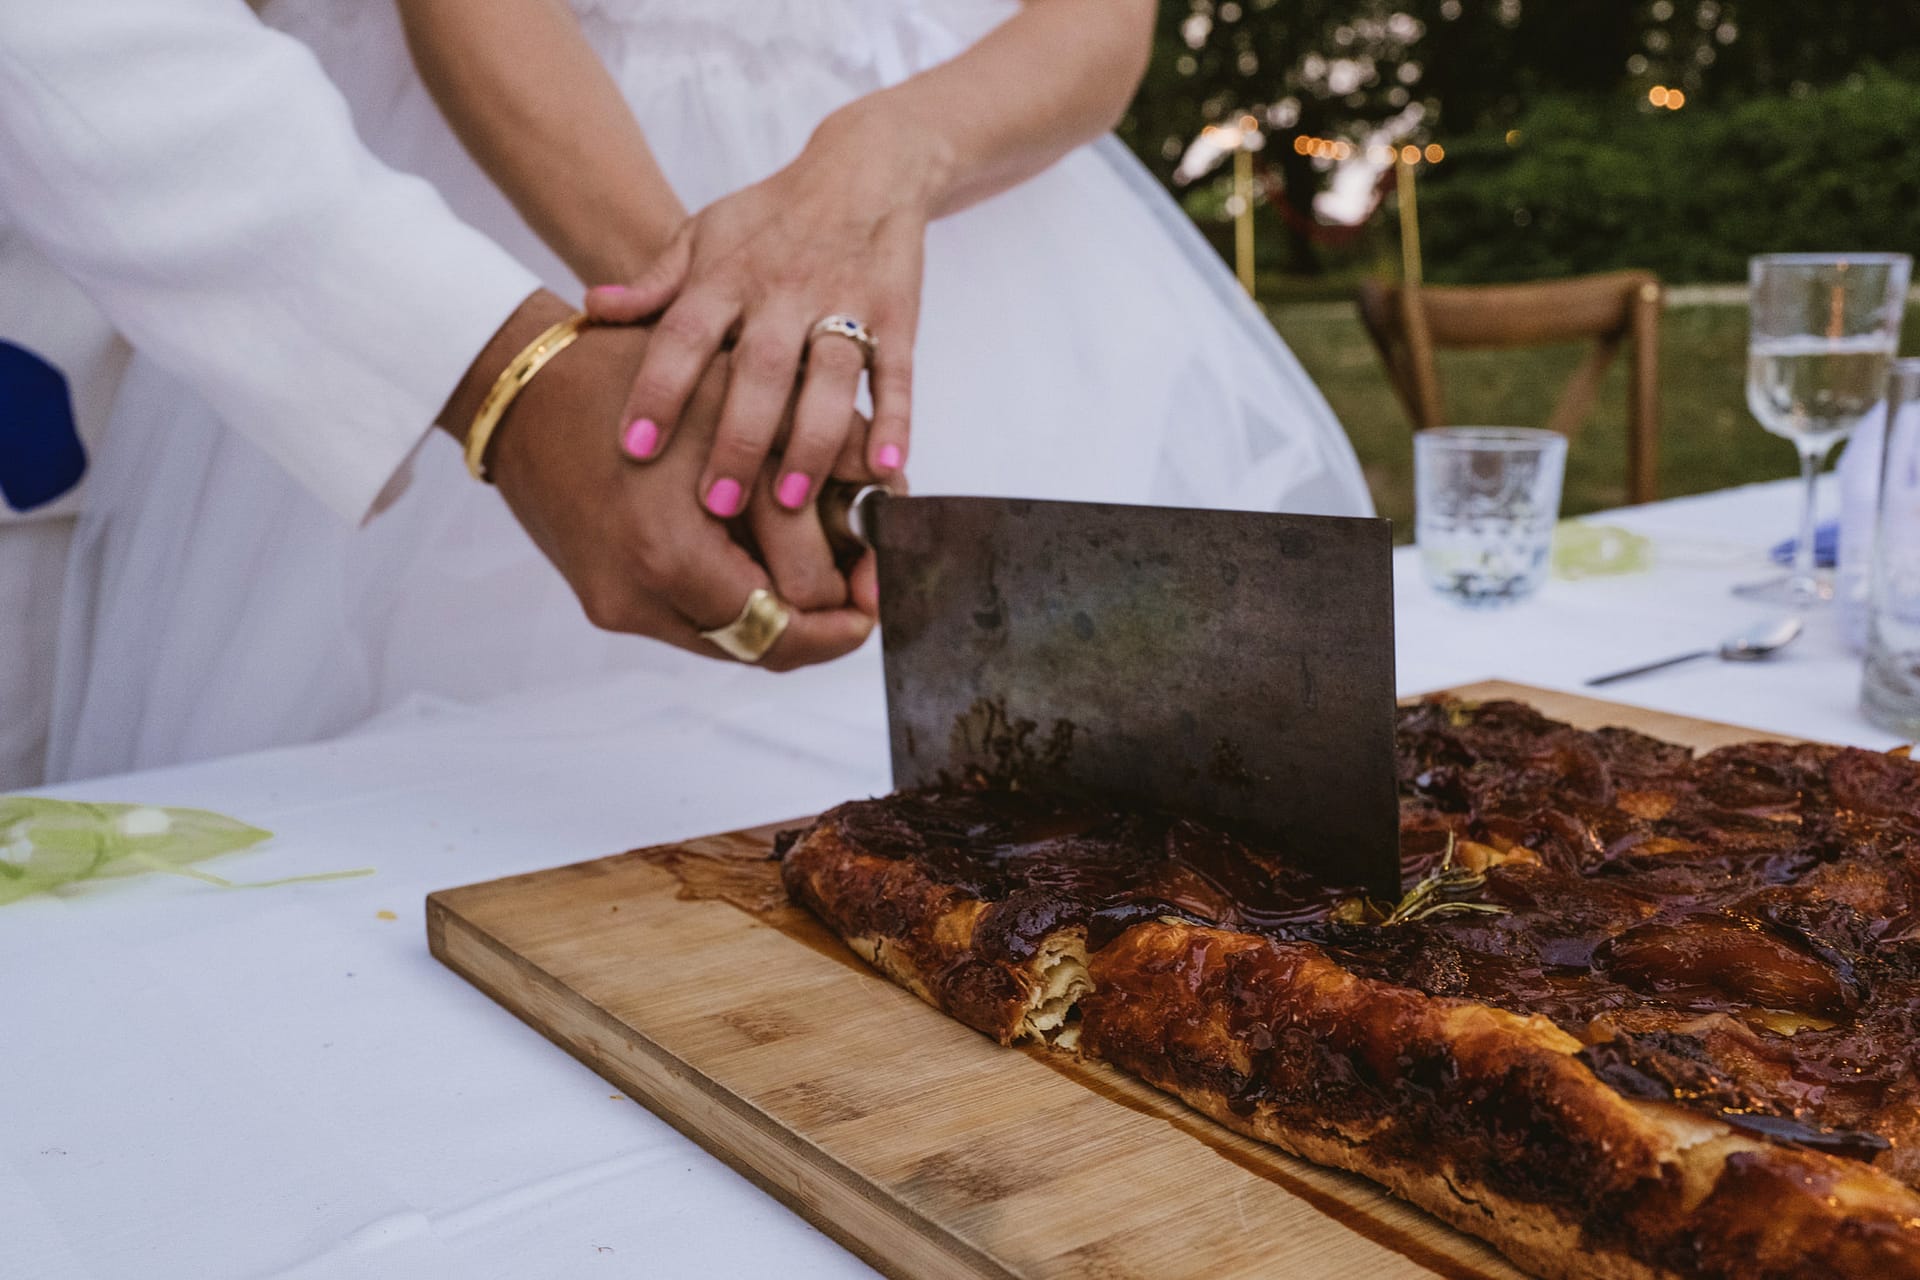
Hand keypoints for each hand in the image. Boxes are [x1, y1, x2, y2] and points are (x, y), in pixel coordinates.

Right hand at [443, 292, 873, 669]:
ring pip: (730, 641)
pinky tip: (759, 555)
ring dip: (778, 609)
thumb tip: (895, 492)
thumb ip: (824, 448)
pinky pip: (691, 622)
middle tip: (860, 575)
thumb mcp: (743, 398)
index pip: (786, 628)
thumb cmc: (632, 374)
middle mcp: (640, 596)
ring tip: (820, 563)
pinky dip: (734, 596)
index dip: (845, 620)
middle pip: (763, 646)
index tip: (878, 590)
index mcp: (672, 554)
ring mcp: (617, 606)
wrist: (518, 388)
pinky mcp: (604, 601)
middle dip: (820, 614)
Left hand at [584, 105, 935, 519]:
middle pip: (761, 369)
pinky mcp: (898, 316)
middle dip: (737, 437)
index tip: (635, 447)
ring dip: (811, 441)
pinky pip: (899, 373)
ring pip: (830, 379)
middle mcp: (785, 290)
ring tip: (790, 501)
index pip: (685, 334)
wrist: (867, 166)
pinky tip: (885, 468)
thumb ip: (655, 280)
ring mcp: (846, 303)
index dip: (660, 389)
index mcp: (728, 273)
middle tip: (714, 503)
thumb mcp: (706, 232)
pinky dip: (895, 420)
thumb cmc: (773, 216)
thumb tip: (591, 307)